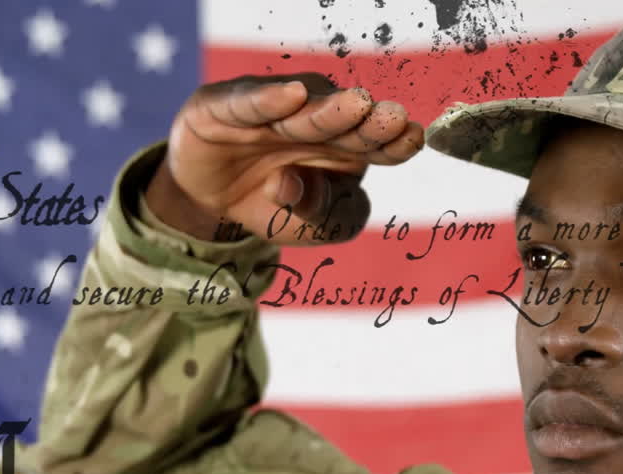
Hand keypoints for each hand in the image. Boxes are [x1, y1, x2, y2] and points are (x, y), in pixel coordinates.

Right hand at [144, 72, 423, 244]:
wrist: (210, 205)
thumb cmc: (275, 208)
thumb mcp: (310, 227)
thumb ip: (324, 216)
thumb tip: (296, 186)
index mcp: (344, 147)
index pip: (375, 142)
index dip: (392, 141)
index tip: (412, 138)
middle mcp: (311, 120)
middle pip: (344, 120)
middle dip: (368, 121)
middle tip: (392, 118)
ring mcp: (268, 110)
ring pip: (302, 108)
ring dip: (328, 110)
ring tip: (355, 106)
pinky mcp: (223, 106)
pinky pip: (247, 100)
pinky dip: (268, 99)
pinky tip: (292, 96)